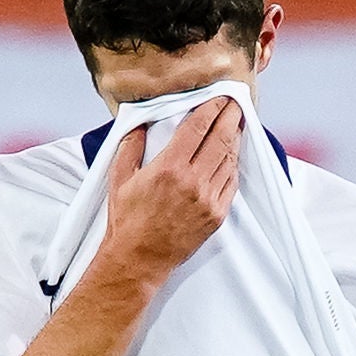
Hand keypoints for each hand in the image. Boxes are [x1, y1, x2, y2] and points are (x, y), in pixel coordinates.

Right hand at [96, 97, 240, 288]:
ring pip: (229, 161)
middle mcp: (192, 182)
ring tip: (237, 125)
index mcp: (168, 168)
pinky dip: (233, 166)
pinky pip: (231, 184)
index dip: (211, 109)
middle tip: (236, 104)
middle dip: (230, 118)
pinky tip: (232, 155)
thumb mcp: (119, 177)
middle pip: (220, 140)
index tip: (219, 98)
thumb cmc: (126, 219)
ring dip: (235, 140)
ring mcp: (208, 199)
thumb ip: (130, 146)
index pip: (197, 129)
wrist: (139, 258)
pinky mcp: (217, 215)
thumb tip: (140, 123)